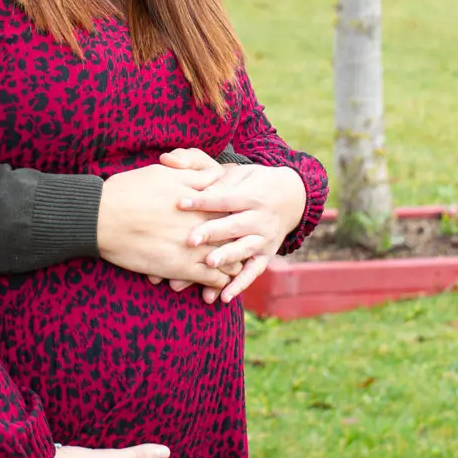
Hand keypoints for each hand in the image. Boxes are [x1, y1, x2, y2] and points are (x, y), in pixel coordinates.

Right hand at [97, 161, 241, 292]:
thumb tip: (213, 175)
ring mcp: (195, 246)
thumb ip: (193, 174)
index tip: (234, 217)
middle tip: (240, 244)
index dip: (235, 213)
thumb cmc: (128, 190)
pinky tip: (216, 282)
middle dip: (238, 238)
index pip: (232, 206)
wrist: (102, 217)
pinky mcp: (182, 268)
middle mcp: (202, 222)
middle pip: (234, 233)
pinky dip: (218, 281)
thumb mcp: (163, 172)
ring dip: (232, 262)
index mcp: (200, 198)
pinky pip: (213, 278)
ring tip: (231, 265)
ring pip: (229, 258)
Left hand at [162, 153, 305, 302]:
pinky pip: (254, 272)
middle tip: (190, 240)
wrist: (290, 196)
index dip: (202, 200)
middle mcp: (259, 218)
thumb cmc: (249, 182)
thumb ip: (200, 168)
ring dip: (227, 258)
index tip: (179, 203)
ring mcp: (265, 238)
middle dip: (212, 233)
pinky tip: (223, 297)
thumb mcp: (232, 171)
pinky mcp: (267, 255)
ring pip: (245, 249)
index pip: (223, 197)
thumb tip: (166, 159)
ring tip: (208, 265)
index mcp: (249, 195)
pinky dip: (240, 285)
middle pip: (234, 225)